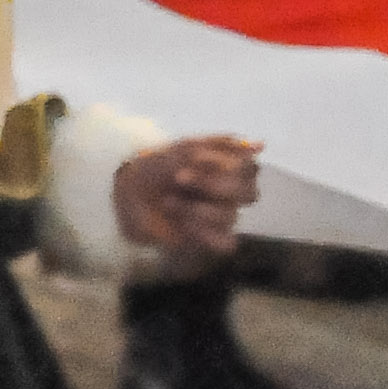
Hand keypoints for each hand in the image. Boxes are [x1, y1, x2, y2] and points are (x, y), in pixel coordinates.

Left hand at [113, 134, 261, 265]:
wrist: (126, 194)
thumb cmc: (158, 166)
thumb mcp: (184, 148)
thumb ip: (223, 146)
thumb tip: (261, 146)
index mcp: (231, 167)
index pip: (250, 168)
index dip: (226, 164)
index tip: (194, 157)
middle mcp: (231, 193)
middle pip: (248, 193)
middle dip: (212, 184)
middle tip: (179, 178)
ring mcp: (221, 217)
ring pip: (230, 216)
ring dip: (195, 208)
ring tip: (168, 202)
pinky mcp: (209, 240)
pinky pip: (225, 242)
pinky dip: (202, 232)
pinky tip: (181, 224)